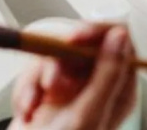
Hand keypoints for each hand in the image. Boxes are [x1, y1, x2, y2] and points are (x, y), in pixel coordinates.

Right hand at [9, 23, 137, 129]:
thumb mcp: (86, 114)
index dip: (96, 33)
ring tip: (36, 103)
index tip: (74, 39)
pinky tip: (27, 111)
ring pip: (54, 56)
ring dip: (37, 79)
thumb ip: (106, 74)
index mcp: (118, 90)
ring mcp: (71, 89)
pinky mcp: (47, 93)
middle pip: (82, 45)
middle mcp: (98, 86)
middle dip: (58, 63)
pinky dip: (25, 90)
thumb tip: (121, 37)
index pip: (119, 43)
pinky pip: (34, 72)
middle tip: (51, 83)